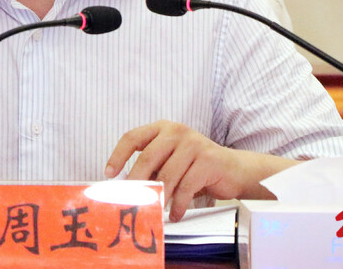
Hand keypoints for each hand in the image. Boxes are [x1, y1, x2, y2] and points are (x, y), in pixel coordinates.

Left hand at [104, 120, 294, 220]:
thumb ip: (151, 168)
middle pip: (148, 157)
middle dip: (136, 182)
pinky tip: (174, 214)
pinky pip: (186, 186)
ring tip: (155, 212)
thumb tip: (125, 188)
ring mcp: (194, 143)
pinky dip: (178, 205)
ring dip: (160, 197)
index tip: (109, 174)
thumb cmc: (195, 166)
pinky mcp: (208, 159)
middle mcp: (177, 131)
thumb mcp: (170, 161)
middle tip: (130, 200)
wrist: (233, 169)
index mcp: (162, 128)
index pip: (132, 137)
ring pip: (168, 174)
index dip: (118, 156)